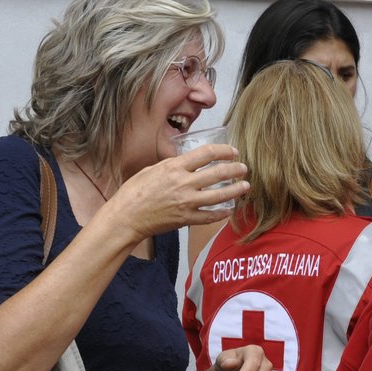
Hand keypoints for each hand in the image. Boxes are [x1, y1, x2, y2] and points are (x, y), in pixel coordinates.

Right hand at [104, 144, 249, 246]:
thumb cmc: (134, 192)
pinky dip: (222, 213)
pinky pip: (210, 216)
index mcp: (174, 167)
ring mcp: (186, 203)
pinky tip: (229, 209)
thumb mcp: (153, 169)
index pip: (207, 154)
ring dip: (235, 190)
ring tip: (245, 186)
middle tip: (243, 168)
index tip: (232, 151)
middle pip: (218, 173)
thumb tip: (188, 162)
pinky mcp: (186, 219)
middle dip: (235, 169)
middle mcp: (183, 183)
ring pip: (219, 195)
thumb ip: (173, 165)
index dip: (224, 151)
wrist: (126, 217)